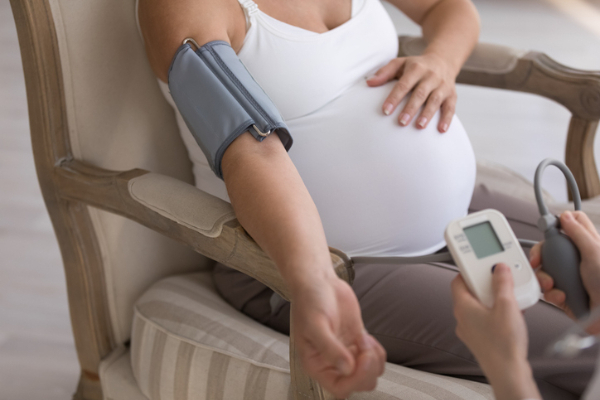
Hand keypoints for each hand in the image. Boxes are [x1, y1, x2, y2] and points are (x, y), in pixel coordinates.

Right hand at [291, 276, 385, 398]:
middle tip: (364, 348)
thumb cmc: (309, 301)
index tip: (360, 360)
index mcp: (316, 364)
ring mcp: (347, 353)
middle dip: (367, 369)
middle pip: (358, 384)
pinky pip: (374, 358)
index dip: (354, 379)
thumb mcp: (316, 325)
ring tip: (363, 340)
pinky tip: (367, 338)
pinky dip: (377, 351)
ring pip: (370, 373)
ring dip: (373, 360)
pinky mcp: (358, 343)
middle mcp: (332, 362)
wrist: (319, 281)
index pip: (339, 388)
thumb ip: (330, 348)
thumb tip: (347, 368)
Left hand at [366, 53, 457, 132]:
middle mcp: (431, 76)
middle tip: (401, 122)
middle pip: (420, 93)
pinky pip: (451, 107)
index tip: (385, 110)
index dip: (394, 97)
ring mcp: (443, 85)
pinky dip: (447, 118)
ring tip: (419, 126)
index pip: (404, 84)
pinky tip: (441, 130)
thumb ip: (384, 73)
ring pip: (435, 100)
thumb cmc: (416, 66)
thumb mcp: (400, 64)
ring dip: (428, 114)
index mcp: (416, 68)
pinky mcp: (452, 94)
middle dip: (411, 108)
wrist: (443, 60)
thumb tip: (368, 82)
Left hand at [451, 264, 540, 399]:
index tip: (481, 265)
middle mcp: (462, 318)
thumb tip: (499, 269)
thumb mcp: (506, 306)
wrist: (508, 373)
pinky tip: (512, 315)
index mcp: (462, 306)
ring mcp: (470, 330)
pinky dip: (496, 314)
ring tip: (510, 299)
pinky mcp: (479, 339)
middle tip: (500, 281)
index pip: (458, 280)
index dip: (469, 270)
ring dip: (493, 300)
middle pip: (470, 292)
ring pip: (479, 307)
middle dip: (486, 285)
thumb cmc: (502, 344)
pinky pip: (485, 320)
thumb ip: (502, 284)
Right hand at [532, 211, 599, 316]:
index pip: (571, 225)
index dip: (559, 223)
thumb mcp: (595, 253)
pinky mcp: (562, 294)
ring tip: (553, 283)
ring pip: (544, 269)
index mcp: (587, 246)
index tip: (548, 228)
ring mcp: (568, 277)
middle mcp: (576, 260)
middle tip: (539, 260)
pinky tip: (562, 295)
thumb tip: (565, 216)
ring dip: (545, 277)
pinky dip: (552, 293)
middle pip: (550, 247)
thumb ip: (579, 233)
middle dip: (541, 255)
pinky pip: (547, 289)